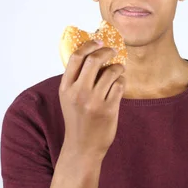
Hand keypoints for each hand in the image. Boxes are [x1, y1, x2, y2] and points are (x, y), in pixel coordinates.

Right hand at [58, 40, 125, 159]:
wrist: (83, 147)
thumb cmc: (78, 119)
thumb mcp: (68, 98)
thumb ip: (76, 78)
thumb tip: (93, 53)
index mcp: (65, 88)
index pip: (76, 57)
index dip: (89, 45)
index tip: (99, 41)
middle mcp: (78, 93)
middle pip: (94, 60)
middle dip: (106, 51)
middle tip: (112, 51)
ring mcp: (94, 101)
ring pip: (111, 71)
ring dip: (118, 67)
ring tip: (118, 70)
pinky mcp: (108, 109)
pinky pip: (120, 85)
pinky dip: (122, 81)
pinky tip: (119, 84)